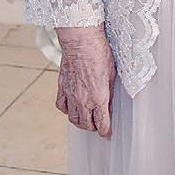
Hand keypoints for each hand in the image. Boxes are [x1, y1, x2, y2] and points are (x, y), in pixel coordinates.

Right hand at [54, 24, 115, 138]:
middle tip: (98, 125)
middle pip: (86, 124)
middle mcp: (83, 100)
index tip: (108, 134)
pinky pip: (62, 106)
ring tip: (86, 119)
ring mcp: (71, 95)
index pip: (102, 124)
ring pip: (73, 118)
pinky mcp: (62, 87)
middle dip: (93, 127)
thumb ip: (109, 90)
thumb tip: (109, 101)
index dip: (106, 132)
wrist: (81, 40)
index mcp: (99, 98)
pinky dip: (66, 110)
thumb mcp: (112, 72)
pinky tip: (71, 107)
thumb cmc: (99, 52)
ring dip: (80, 122)